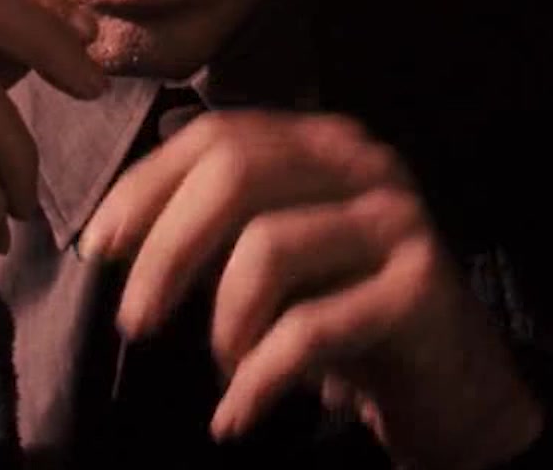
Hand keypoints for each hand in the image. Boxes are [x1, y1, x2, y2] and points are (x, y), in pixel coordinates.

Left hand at [77, 110, 542, 468]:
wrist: (454, 392)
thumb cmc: (344, 320)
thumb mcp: (270, 264)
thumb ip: (206, 230)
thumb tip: (115, 228)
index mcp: (322, 142)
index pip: (217, 136)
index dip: (145, 187)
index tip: (98, 247)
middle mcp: (365, 164)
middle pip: (235, 173)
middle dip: (166, 248)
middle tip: (134, 319)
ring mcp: (398, 221)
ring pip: (268, 246)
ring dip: (224, 322)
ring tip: (224, 365)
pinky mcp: (420, 289)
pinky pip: (311, 328)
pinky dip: (257, 380)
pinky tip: (236, 416)